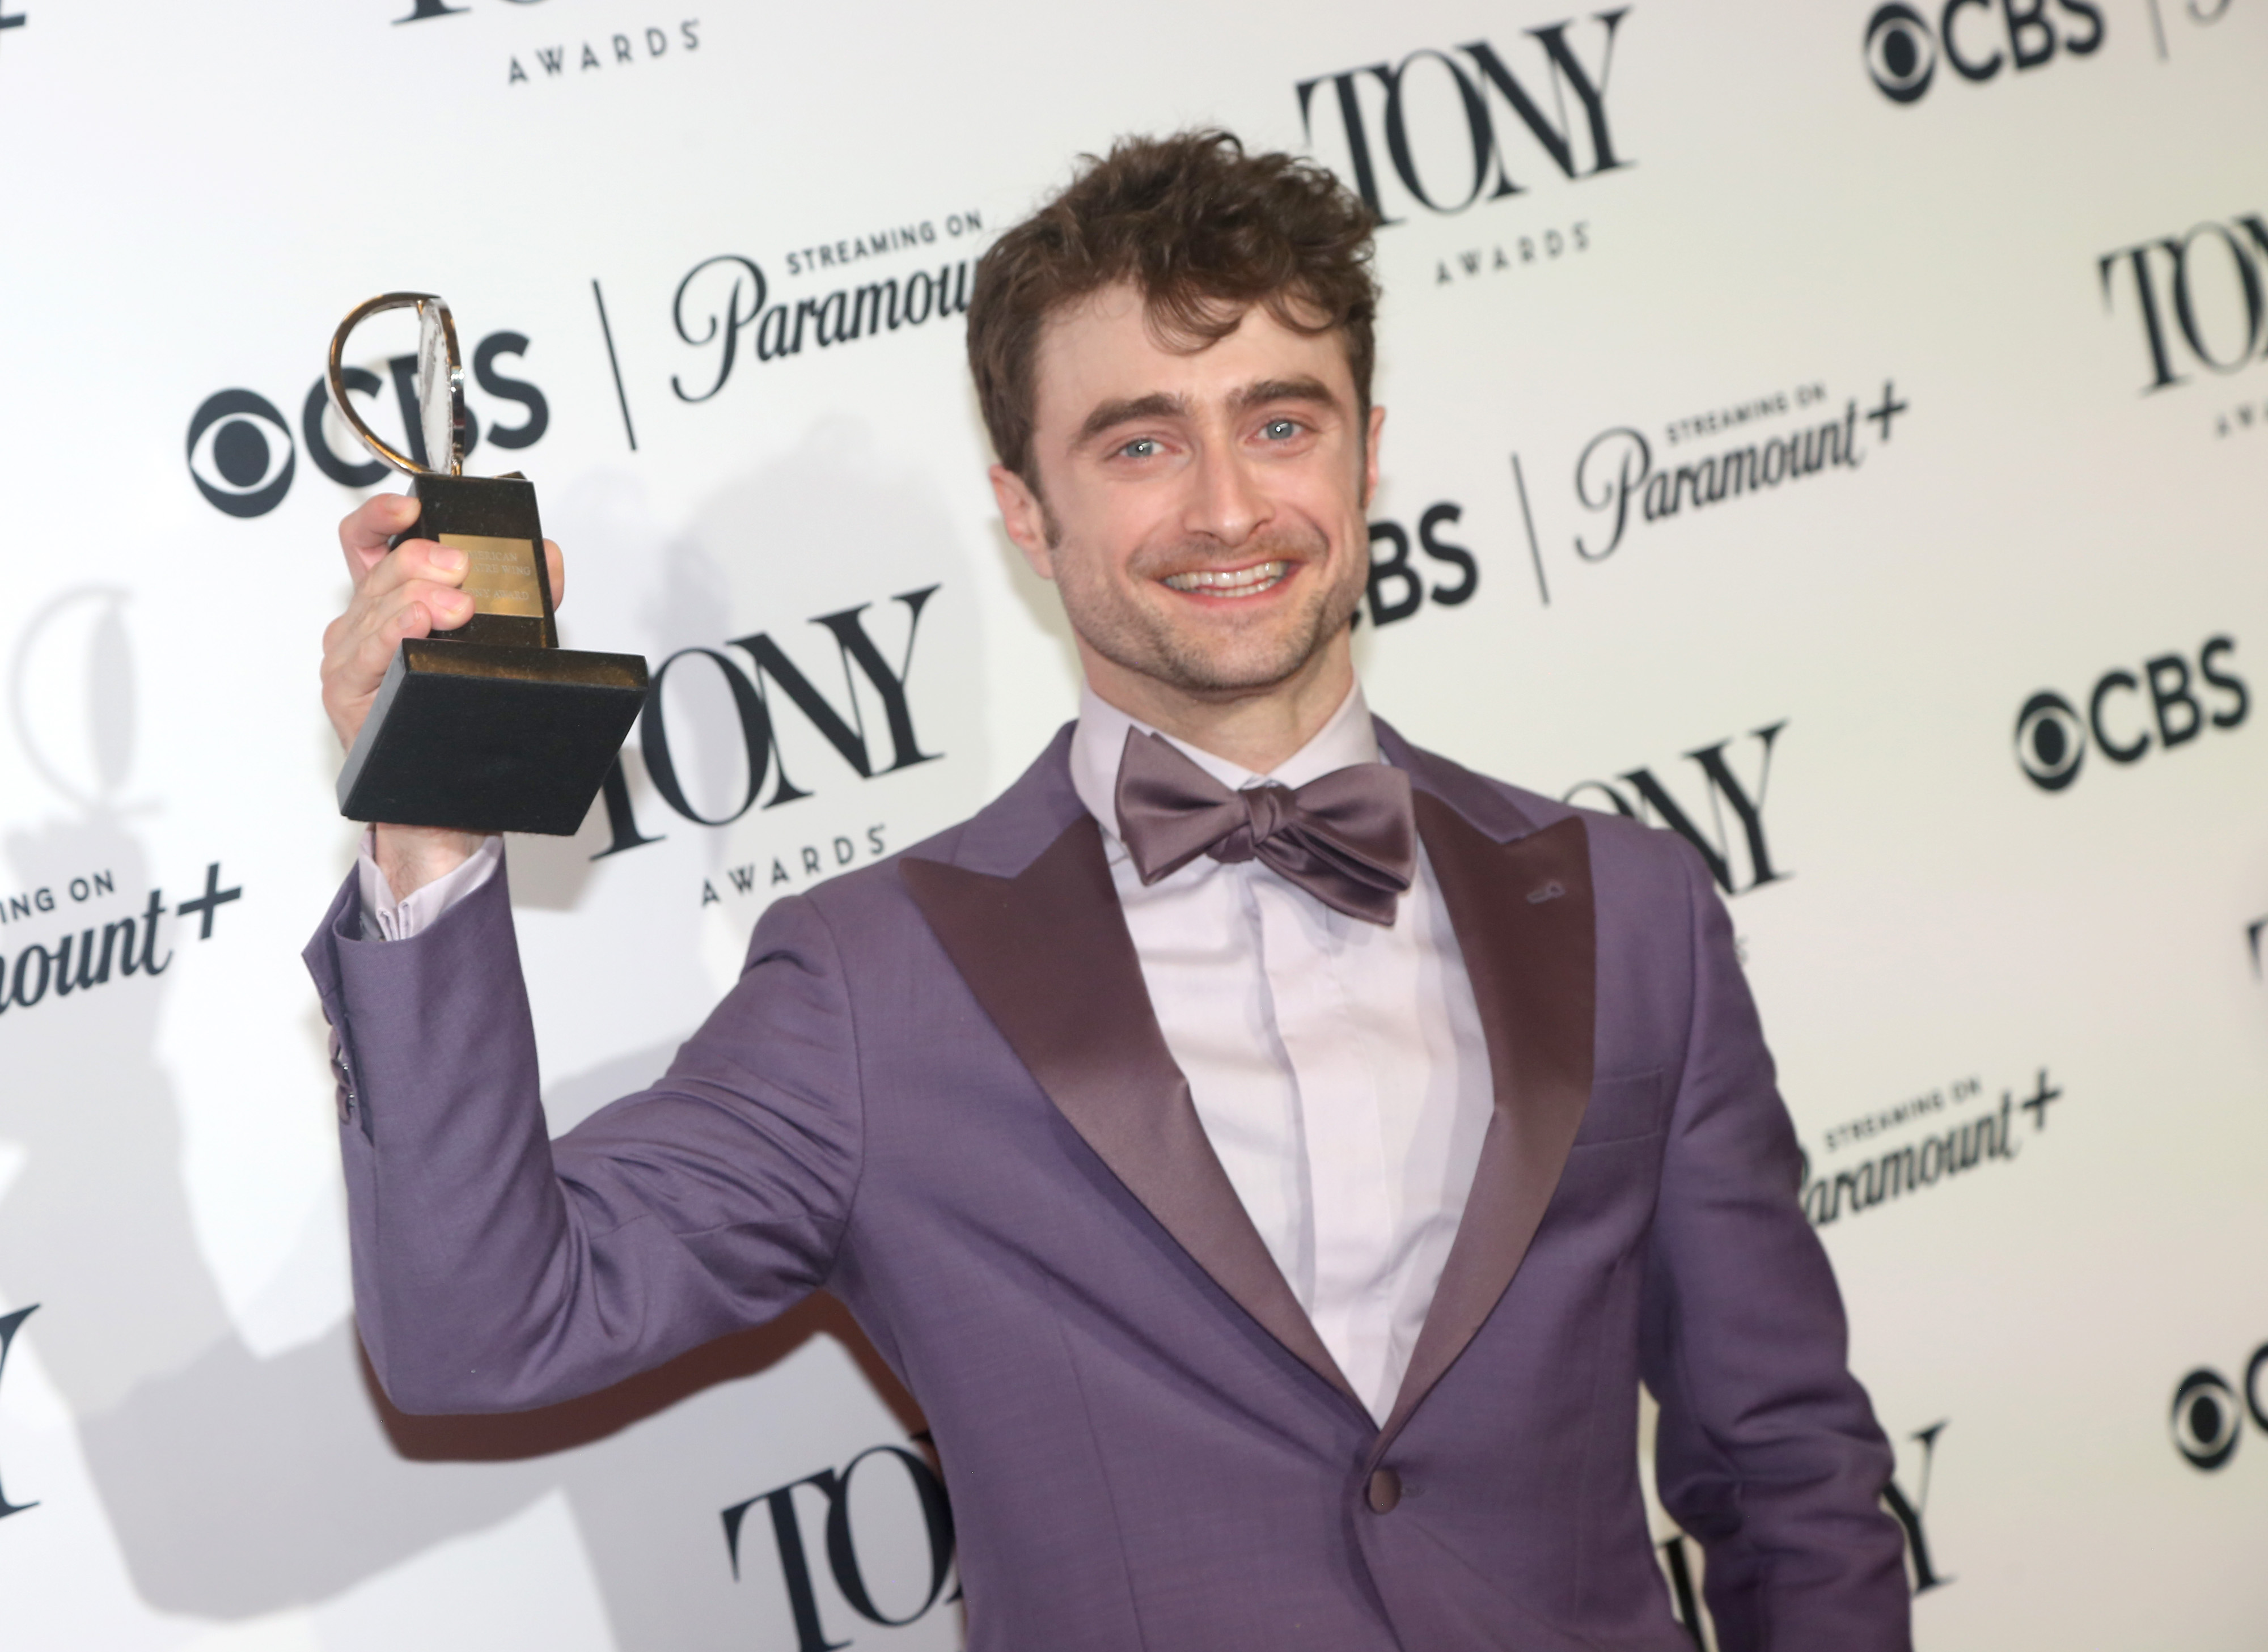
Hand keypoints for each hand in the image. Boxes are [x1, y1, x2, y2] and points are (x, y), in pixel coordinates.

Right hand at [320, 493, 566, 747]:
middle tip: (461, 569)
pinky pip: (366, 653)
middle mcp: (363, 620)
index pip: (366, 541)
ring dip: (420, 598)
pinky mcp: (346, 689)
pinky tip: (416, 624)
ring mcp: (349, 653)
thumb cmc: (449, 699)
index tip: (410, 509)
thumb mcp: (489, 636)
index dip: (381, 516)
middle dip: (424, 560)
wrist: (435, 772)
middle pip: (382, 570)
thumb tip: (546, 557)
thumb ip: (520, 594)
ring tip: (458, 605)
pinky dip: (393, 633)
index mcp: (387, 598)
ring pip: (377, 608)